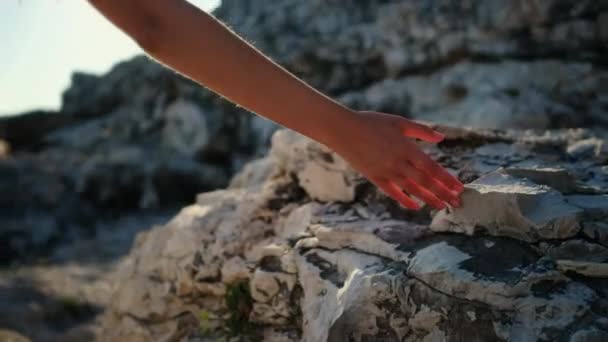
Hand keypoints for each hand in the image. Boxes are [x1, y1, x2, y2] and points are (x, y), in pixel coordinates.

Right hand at [329, 110, 463, 209]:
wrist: (343, 130)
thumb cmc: (372, 122)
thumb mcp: (399, 122)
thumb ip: (421, 130)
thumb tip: (441, 137)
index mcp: (407, 148)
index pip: (432, 168)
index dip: (447, 179)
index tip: (459, 188)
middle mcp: (399, 163)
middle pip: (426, 182)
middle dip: (443, 193)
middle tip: (458, 203)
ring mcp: (387, 172)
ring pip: (412, 190)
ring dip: (429, 199)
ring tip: (442, 207)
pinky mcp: (375, 178)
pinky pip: (393, 193)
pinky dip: (405, 200)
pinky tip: (416, 206)